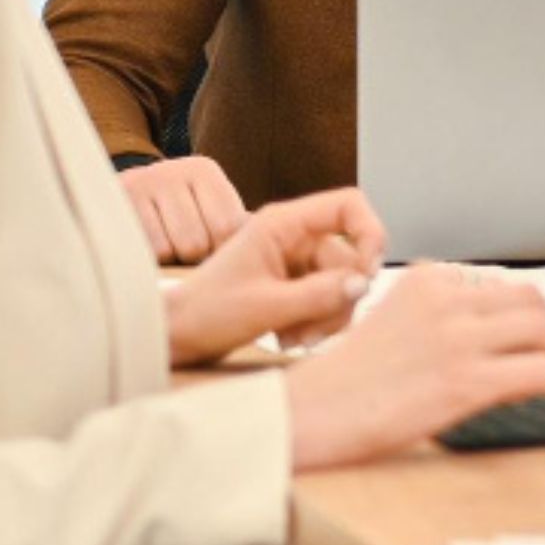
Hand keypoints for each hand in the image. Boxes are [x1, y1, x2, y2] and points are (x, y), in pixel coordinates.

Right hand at [119, 155, 248, 262]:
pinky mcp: (115, 208)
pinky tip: (144, 249)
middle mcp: (171, 170)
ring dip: (170, 261)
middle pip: (198, 243)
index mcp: (203, 170)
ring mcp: (139, 186)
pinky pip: (144, 253)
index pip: (229, 226)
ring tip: (165, 247)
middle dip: (194, 258)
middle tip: (184, 250)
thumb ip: (236, 225)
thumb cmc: (175, 214)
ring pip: (171, 251)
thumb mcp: (206, 208)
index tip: (214, 250)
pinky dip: (148, 261)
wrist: (113, 197)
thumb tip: (277, 246)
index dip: (223, 250)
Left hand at [163, 188, 388, 367]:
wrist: (175, 337)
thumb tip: (364, 284)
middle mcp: (294, 237)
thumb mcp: (264, 306)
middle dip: (341, 297)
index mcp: (283, 224)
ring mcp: (295, 263)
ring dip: (328, 316)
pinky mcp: (295, 286)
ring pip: (342, 284)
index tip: (368, 271)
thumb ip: (318, 295)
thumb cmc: (205, 314)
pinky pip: (327, 300)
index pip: (348, 206)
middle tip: (317, 329)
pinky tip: (289, 336)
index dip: (369, 233)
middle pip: (349, 257)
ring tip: (295, 338)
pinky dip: (317, 322)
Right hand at [283, 264, 544, 471]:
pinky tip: (533, 394)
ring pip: (543, 328)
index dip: (513, 314)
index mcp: (427, 280)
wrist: (311, 413)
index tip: (513, 337)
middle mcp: (447, 301)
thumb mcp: (394, 321)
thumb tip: (494, 333)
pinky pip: (542, 370)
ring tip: (543, 371)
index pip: (497, 284)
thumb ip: (439, 316)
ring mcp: (459, 338)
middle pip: (531, 297)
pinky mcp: (468, 380)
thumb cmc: (347, 380)